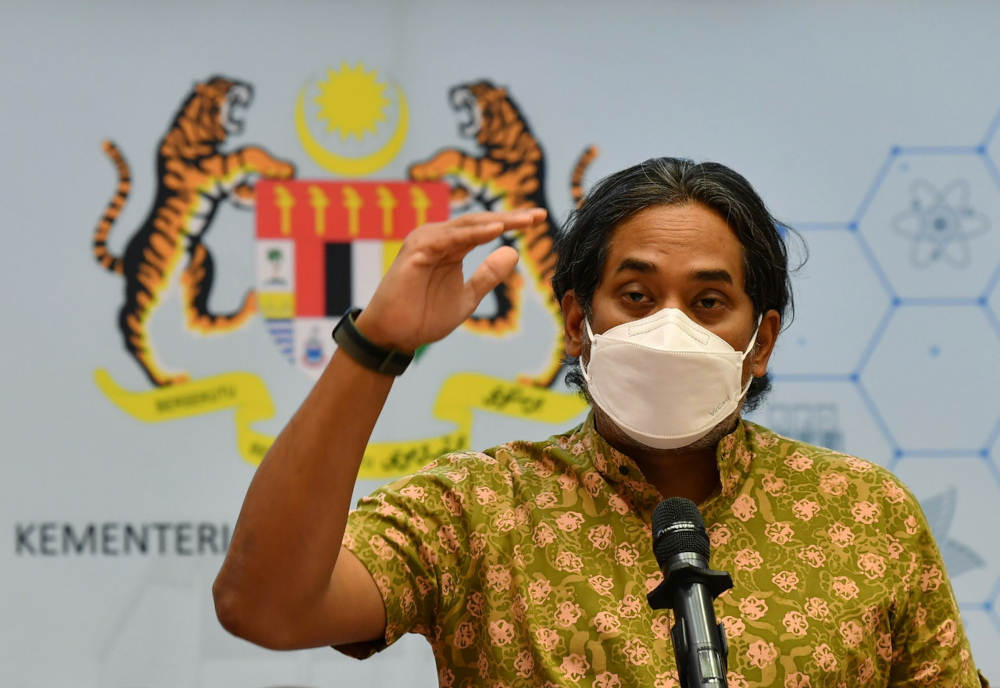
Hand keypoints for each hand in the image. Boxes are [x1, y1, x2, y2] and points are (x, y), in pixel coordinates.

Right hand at [356, 209, 546, 351]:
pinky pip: (449, 239)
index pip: (485, 229)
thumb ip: (488, 275)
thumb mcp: (468, 296)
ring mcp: (426, 242)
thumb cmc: (424, 316)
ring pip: (467, 225)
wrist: (394, 335)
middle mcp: (439, 238)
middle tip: (539, 215)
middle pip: (480, 222)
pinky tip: (496, 230)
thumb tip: (513, 251)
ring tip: (523, 220)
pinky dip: (472, 233)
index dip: (512, 223)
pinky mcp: (416, 251)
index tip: (540, 219)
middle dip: (510, 217)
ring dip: (496, 221)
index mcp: (451, 246)